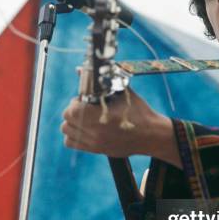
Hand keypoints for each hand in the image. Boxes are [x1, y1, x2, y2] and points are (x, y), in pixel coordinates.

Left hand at [61, 88, 181, 165]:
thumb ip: (99, 81)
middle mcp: (95, 131)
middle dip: (74, 110)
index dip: (76, 102)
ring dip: (72, 122)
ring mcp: (94, 142)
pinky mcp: (96, 149)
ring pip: (67, 131)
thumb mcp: (122, 91)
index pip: (72, 109)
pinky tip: (85, 129)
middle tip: (85, 107)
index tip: (85, 99)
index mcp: (100, 116)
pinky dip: (73, 135)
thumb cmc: (139, 112)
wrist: (151, 134)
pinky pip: (71, 143)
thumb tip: (79, 69)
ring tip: (85, 118)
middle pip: (67, 119)